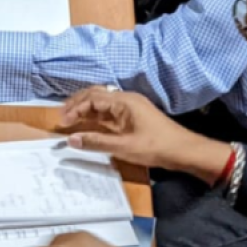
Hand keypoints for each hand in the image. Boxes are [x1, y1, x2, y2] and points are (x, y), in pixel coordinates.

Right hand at [59, 86, 229, 180]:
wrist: (184, 151)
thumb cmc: (155, 147)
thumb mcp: (124, 147)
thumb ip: (96, 142)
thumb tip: (71, 139)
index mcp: (123, 101)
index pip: (92, 98)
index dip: (75, 108)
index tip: (62, 121)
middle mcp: (125, 99)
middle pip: (95, 95)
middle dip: (77, 104)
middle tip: (62, 116)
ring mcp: (130, 107)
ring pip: (102, 103)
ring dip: (86, 109)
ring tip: (71, 120)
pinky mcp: (133, 116)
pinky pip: (109, 111)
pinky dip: (96, 116)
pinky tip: (89, 125)